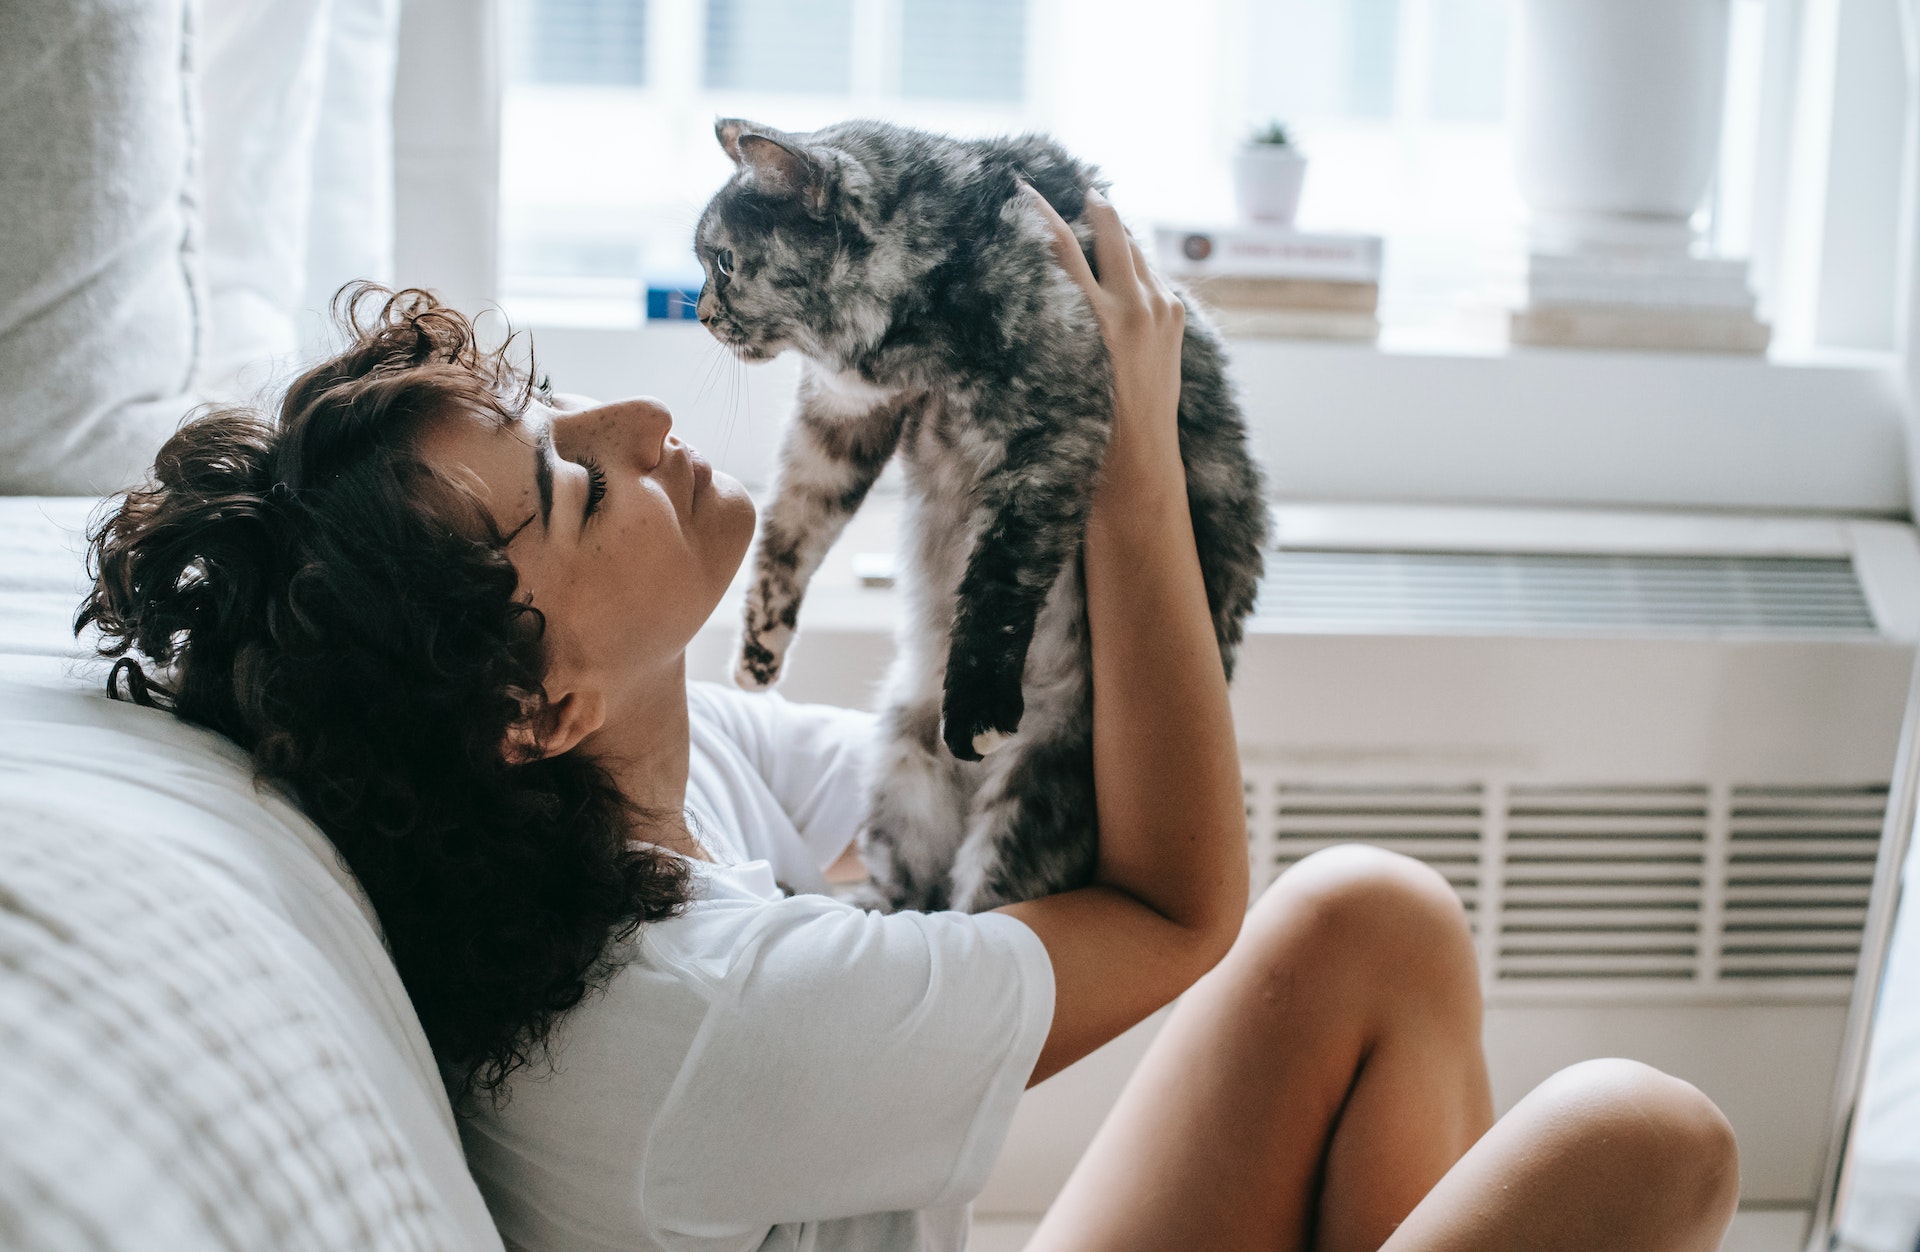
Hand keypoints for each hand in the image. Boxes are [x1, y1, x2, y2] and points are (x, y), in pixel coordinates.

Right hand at [1023, 185, 1184, 467]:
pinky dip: (1130, 261)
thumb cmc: (1087, 423)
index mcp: (1099, 320)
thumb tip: (1041, 267)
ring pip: (1133, 245)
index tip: (1021, 186)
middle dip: (1090, 203)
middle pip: (1110, 227)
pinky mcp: (1176, 314)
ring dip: (1112, 230)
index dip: (1039, 210)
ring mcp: (1162, 308)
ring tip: (1090, 216)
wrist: (1139, 458)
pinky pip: (1149, 272)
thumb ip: (1056, 312)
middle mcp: (1136, 306)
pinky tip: (1113, 262)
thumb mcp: (1059, 363)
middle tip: (1071, 186)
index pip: (1062, 245)